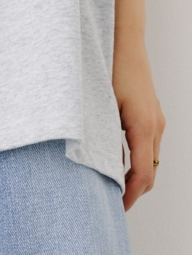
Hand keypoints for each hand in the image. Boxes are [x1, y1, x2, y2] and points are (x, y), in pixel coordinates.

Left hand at [113, 33, 164, 211]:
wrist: (124, 43)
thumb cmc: (110, 72)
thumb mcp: (101, 110)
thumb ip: (103, 141)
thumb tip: (98, 172)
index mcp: (143, 128)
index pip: (141, 175)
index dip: (130, 198)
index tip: (116, 211)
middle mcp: (155, 126)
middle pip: (149, 173)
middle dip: (133, 194)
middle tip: (111, 208)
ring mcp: (157, 121)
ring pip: (151, 162)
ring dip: (134, 179)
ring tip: (111, 191)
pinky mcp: (153, 116)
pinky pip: (149, 149)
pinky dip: (136, 164)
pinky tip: (116, 167)